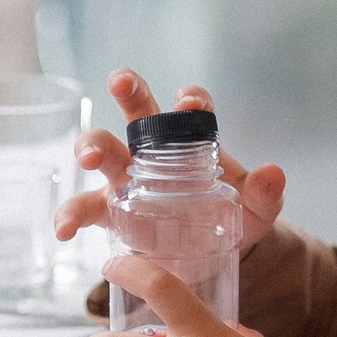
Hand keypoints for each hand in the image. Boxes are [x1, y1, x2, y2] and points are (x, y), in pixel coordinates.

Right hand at [55, 68, 286, 252]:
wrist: (209, 255)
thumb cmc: (232, 217)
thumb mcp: (256, 211)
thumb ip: (264, 194)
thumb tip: (273, 173)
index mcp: (191, 142)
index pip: (189, 110)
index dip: (189, 101)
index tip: (189, 103)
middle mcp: (154, 151)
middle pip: (138, 113)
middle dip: (129, 92)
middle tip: (120, 82)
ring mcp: (127, 179)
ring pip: (102, 151)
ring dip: (91, 146)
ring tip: (87, 159)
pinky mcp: (110, 212)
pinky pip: (84, 209)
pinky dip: (70, 216)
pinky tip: (63, 230)